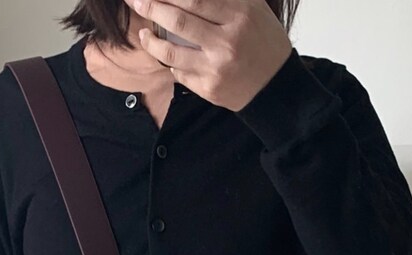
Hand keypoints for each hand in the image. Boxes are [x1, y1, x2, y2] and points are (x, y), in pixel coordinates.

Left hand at [122, 0, 292, 111]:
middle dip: (151, 7)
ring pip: (172, 51)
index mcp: (239, 15)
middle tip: (135, 1)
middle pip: (179, 20)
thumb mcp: (253, 8)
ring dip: (152, 41)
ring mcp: (216, 67)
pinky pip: (180, 73)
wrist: (276, 87)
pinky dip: (170, 62)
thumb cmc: (263, 42)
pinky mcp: (209, 88)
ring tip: (144, 32)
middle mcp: (227, 41)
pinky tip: (167, 54)